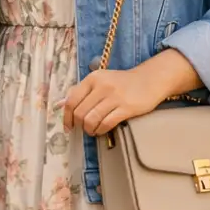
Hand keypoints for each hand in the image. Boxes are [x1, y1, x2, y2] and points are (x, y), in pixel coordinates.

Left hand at [61, 50, 202, 136]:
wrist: (149, 80)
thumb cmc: (122, 83)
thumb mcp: (100, 81)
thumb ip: (81, 92)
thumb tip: (59, 105)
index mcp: (92, 79)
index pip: (71, 100)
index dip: (66, 117)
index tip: (69, 126)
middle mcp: (102, 86)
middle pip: (80, 113)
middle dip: (80, 125)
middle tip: (85, 128)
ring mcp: (114, 97)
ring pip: (91, 120)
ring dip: (89, 130)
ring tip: (93, 130)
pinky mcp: (126, 107)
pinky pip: (106, 124)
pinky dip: (100, 130)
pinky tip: (102, 130)